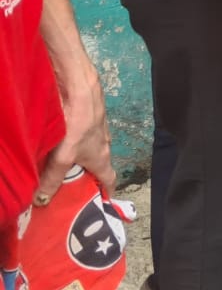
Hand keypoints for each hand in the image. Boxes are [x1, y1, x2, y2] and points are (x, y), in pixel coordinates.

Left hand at [34, 63, 114, 202]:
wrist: (80, 87)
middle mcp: (103, 143)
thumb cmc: (78, 122)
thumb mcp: (64, 155)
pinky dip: (69, 142)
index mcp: (102, 157)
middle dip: (83, 177)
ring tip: (54, 165)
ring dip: (75, 159)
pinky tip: (54, 141)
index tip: (99, 202)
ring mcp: (96, 129)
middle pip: (95, 166)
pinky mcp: (87, 116)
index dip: (106, 192)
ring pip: (86, 149)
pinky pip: (79, 135)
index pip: (110, 179)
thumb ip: (53, 177)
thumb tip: (41, 201)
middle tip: (63, 187)